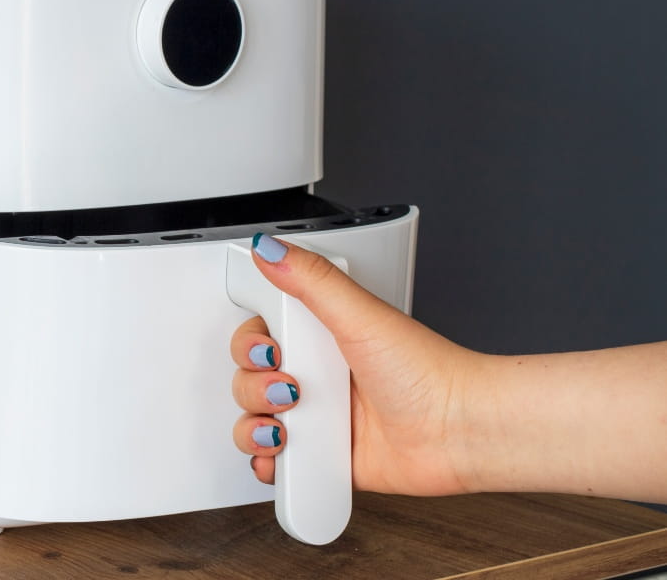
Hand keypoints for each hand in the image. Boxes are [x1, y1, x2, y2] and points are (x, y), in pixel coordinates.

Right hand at [229, 233, 479, 495]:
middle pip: (248, 378)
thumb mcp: (362, 315)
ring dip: (255, 425)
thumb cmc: (429, 374)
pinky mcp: (324, 457)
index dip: (251, 344)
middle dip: (254, 386)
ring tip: (287, 425)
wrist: (461, 432)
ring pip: (254, 420)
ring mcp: (319, 418)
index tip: (270, 349)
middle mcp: (317, 376)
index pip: (259, 335)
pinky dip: (268, 461)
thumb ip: (311, 279)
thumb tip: (269, 247)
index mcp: (322, 337)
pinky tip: (284, 452)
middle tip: (289, 386)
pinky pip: (276, 461)